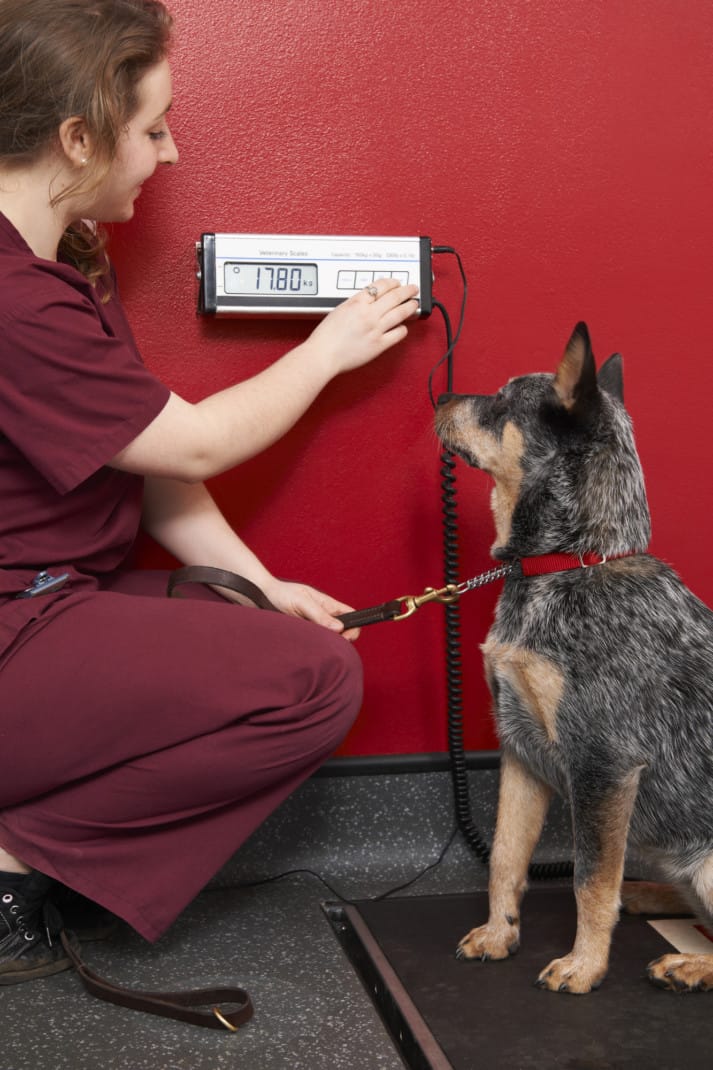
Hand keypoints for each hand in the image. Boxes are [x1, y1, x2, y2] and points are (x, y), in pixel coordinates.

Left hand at [262, 578, 360, 640]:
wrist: (260, 597)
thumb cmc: (281, 594)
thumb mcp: (301, 601)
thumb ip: (319, 614)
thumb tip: (339, 628)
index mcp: (327, 605)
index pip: (351, 615)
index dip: (354, 627)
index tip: (346, 637)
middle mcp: (323, 617)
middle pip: (342, 632)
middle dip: (340, 641)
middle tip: (327, 645)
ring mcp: (314, 627)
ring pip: (328, 641)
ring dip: (325, 645)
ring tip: (313, 645)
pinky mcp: (303, 636)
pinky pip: (314, 645)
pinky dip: (312, 649)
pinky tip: (306, 649)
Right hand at [304, 277, 418, 375]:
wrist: (323, 354)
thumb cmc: (326, 336)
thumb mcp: (339, 310)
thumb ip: (356, 304)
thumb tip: (368, 301)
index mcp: (357, 303)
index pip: (381, 286)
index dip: (392, 283)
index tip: (396, 283)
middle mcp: (368, 314)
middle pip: (394, 296)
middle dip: (407, 290)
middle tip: (413, 289)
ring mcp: (375, 329)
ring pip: (400, 313)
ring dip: (410, 306)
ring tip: (414, 304)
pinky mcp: (379, 345)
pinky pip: (398, 333)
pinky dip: (403, 328)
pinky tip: (403, 326)